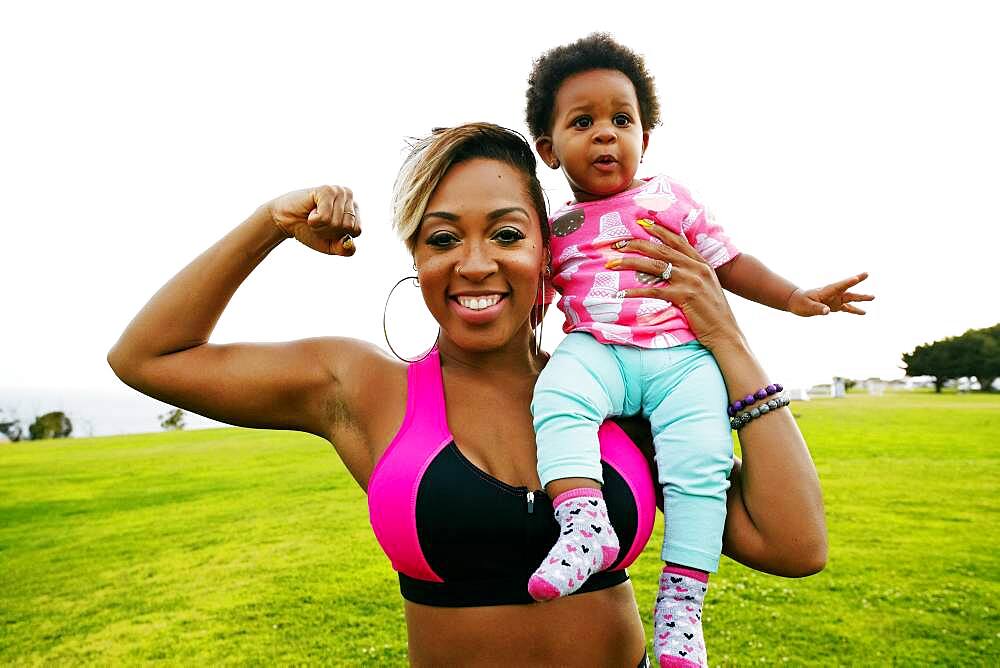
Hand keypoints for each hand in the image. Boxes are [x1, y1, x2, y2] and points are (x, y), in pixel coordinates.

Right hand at [264, 185, 360, 255]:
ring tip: (313, 217)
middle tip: (318, 222)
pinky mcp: (326, 190)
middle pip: (348, 227)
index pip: (357, 231)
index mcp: (354, 210)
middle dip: (329, 231)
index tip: (327, 229)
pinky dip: (314, 221)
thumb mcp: (331, 246)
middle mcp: (349, 197)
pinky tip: (310, 211)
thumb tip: (348, 242)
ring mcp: (338, 191)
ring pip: (336, 223)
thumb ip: (344, 249)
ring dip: (320, 226)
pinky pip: (325, 217)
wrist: (286, 222)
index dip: (339, 236)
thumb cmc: (309, 231)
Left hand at [606, 223, 742, 351]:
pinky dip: (635, 292)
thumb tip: (671, 271)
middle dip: (637, 244)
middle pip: (661, 250)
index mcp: (701, 263)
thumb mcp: (706, 287)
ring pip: (655, 266)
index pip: (677, 240)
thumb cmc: (713, 314)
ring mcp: (691, 281)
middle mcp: (696, 268)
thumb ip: (691, 275)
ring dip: (630, 263)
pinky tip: (621, 293)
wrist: (726, 333)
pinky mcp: (685, 296)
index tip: (642, 222)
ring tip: (612, 264)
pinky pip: (654, 291)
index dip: (659, 230)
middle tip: (618, 243)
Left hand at [787, 273, 873, 315]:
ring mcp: (835, 299)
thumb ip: (817, 309)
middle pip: (847, 289)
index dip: (848, 282)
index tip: (856, 278)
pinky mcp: (835, 306)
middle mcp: (833, 294)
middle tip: (866, 273)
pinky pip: (847, 308)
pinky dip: (855, 310)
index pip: (838, 286)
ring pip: (850, 298)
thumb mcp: (807, 306)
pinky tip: (864, 313)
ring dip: (861, 298)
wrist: (797, 302)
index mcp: (826, 291)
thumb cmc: (800, 303)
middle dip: (857, 281)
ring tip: (873, 297)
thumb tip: (827, 312)